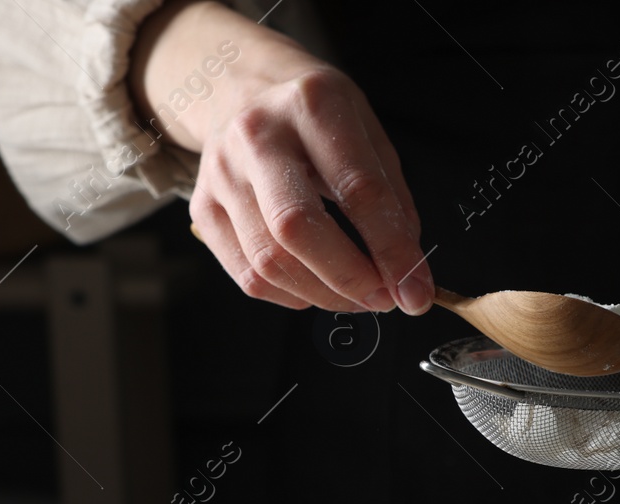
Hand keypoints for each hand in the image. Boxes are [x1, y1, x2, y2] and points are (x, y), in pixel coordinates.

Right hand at [131, 2, 430, 313]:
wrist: (239, 88)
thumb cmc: (315, 118)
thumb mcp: (367, 132)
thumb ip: (392, 200)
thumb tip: (407, 272)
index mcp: (313, 104)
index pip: (358, 189)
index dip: (392, 249)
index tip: (416, 290)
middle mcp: (257, 135)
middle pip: (297, 227)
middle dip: (350, 279)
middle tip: (384, 299)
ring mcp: (221, 173)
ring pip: (269, 261)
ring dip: (324, 295)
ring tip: (357, 296)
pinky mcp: (203, 208)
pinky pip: (248, 275)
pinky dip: (291, 295)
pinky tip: (317, 287)